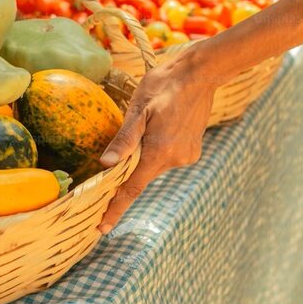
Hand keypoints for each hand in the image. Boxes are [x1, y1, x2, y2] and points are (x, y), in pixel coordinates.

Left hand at [97, 49, 215, 232]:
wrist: (200, 74)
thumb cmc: (163, 85)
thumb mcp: (138, 109)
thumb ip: (124, 139)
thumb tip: (105, 164)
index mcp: (158, 152)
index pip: (131, 189)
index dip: (115, 209)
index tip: (102, 229)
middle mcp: (176, 160)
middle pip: (142, 174)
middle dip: (132, 164)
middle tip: (132, 132)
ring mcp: (187, 156)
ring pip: (155, 164)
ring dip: (147, 151)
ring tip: (154, 119)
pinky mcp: (193, 151)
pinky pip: (168, 156)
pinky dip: (160, 147)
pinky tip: (164, 123)